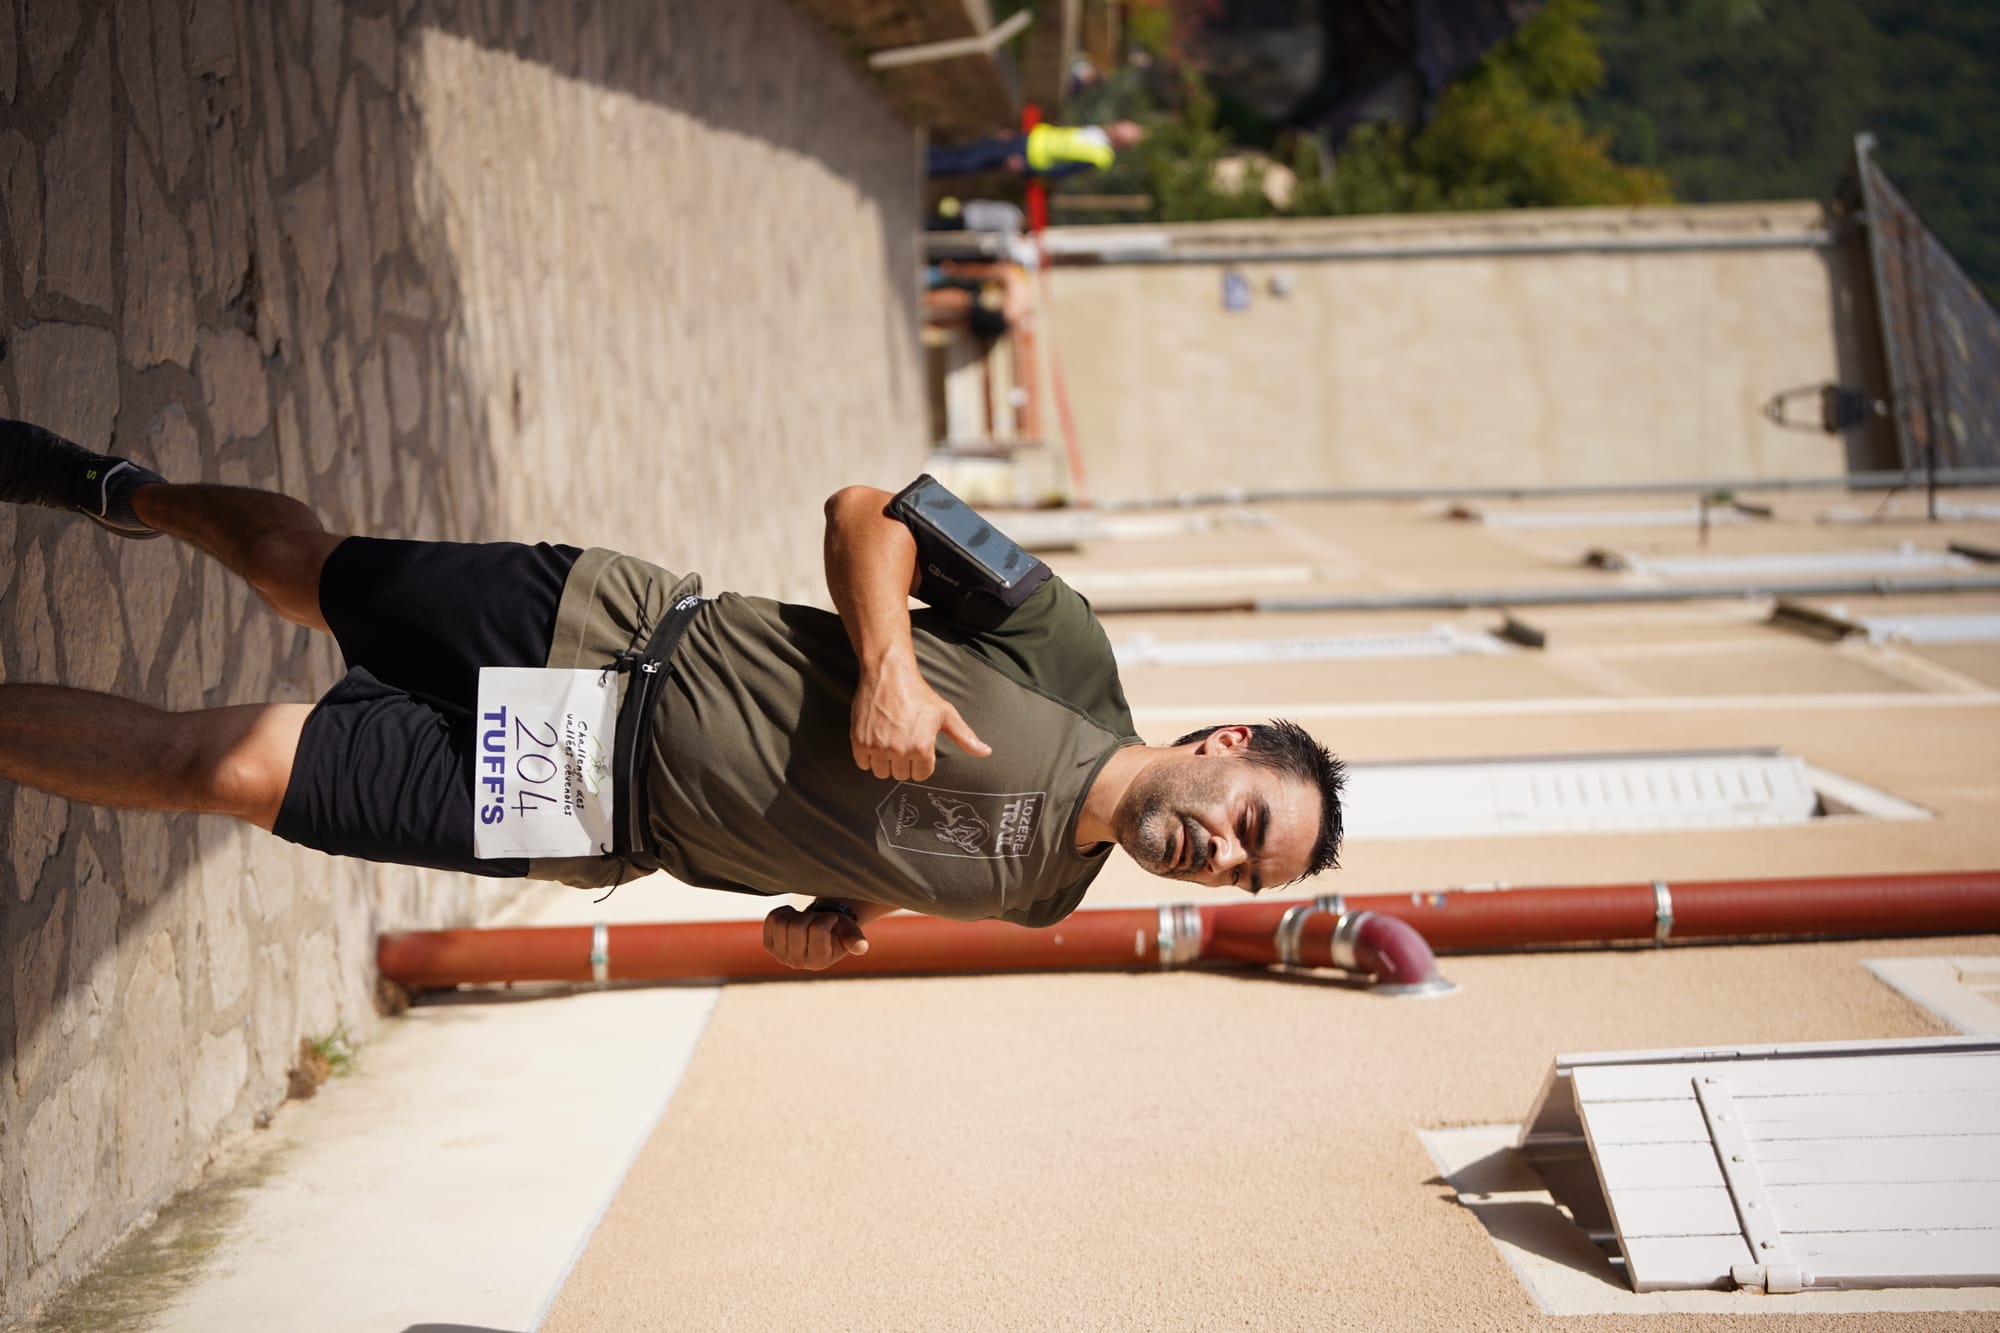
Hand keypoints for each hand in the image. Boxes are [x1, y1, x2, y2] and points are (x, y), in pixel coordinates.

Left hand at [762, 903, 869, 969]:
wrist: (821, 929)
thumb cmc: (838, 930)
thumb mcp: (851, 933)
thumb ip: (856, 940)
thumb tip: (861, 947)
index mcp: (819, 961)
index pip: (817, 929)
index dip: (826, 917)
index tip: (832, 920)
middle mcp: (797, 962)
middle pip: (797, 926)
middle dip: (810, 915)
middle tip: (817, 919)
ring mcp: (780, 955)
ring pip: (782, 922)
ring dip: (796, 914)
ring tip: (806, 919)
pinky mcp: (769, 945)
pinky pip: (772, 918)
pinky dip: (784, 912)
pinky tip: (794, 917)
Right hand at [849, 652, 990, 780]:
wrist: (889, 674)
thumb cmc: (919, 694)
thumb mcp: (945, 714)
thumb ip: (965, 737)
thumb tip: (986, 752)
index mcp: (922, 748)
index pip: (921, 774)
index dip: (920, 762)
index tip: (917, 746)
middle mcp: (899, 750)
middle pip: (901, 775)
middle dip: (903, 763)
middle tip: (902, 742)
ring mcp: (877, 747)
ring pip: (882, 773)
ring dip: (884, 762)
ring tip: (888, 742)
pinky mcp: (859, 742)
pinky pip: (863, 764)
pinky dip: (867, 757)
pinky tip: (875, 741)